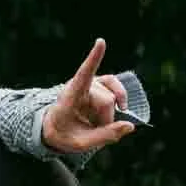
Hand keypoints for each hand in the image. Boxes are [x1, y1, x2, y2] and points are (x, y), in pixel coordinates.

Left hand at [41, 38, 137, 154]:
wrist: (56, 129)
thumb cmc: (63, 135)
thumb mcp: (79, 143)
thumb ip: (104, 136)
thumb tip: (130, 125)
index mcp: (68, 96)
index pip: (82, 75)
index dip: (93, 59)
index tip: (101, 42)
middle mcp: (79, 85)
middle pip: (106, 101)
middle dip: (105, 119)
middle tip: (92, 130)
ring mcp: (90, 84)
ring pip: (112, 98)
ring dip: (109, 113)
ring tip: (97, 122)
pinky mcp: (99, 86)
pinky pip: (116, 87)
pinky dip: (120, 98)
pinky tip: (122, 107)